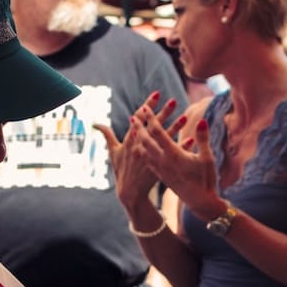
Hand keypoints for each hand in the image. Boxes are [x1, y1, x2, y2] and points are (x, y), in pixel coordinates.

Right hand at [96, 92, 177, 211]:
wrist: (129, 193)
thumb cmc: (121, 170)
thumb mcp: (113, 152)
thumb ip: (106, 135)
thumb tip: (96, 123)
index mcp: (130, 140)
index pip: (140, 118)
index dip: (148, 105)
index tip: (157, 93)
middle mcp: (141, 147)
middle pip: (154, 126)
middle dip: (163, 113)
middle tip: (174, 101)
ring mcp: (150, 157)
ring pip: (164, 140)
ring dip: (175, 128)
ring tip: (186, 117)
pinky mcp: (159, 167)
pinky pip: (172, 155)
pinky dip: (181, 148)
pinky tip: (191, 140)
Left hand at [132, 114, 225, 219]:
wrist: (200, 202)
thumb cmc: (206, 179)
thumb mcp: (207, 158)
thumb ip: (202, 138)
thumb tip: (201, 121)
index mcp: (173, 155)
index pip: (158, 132)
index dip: (151, 118)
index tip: (145, 107)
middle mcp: (163, 161)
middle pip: (146, 141)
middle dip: (139, 127)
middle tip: (132, 116)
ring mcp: (161, 170)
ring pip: (145, 151)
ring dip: (138, 139)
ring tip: (133, 130)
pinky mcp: (161, 176)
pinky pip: (148, 160)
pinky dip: (143, 151)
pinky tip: (142, 148)